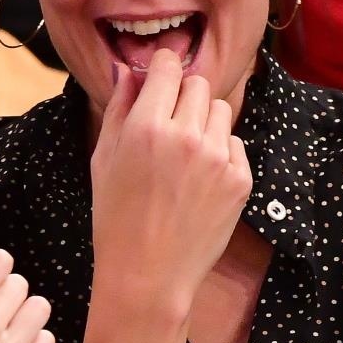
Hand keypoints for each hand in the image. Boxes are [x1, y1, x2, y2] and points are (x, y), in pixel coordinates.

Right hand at [89, 46, 250, 321]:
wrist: (148, 277)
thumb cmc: (116, 220)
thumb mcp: (103, 160)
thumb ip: (119, 108)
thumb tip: (129, 70)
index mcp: (146, 126)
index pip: (168, 66)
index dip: (162, 69)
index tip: (160, 79)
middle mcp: (185, 135)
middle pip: (198, 84)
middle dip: (183, 96)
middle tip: (169, 125)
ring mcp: (217, 158)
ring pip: (220, 110)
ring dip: (204, 122)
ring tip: (185, 156)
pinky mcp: (240, 180)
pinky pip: (234, 144)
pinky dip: (220, 154)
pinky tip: (198, 182)